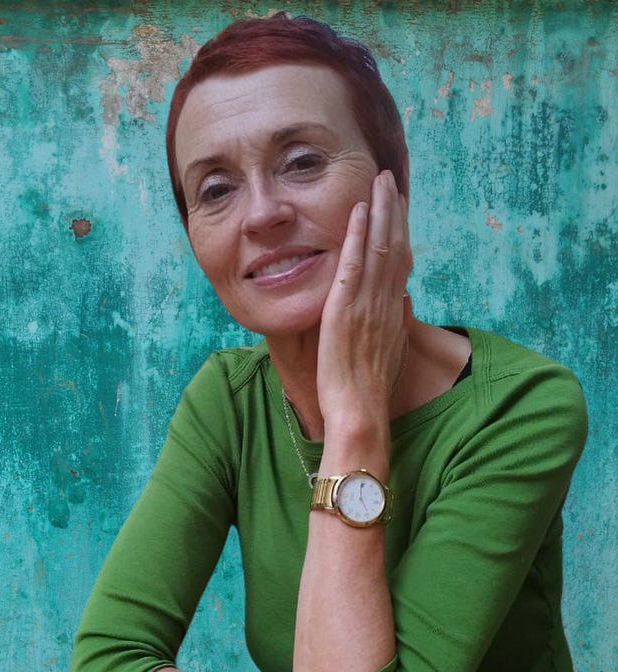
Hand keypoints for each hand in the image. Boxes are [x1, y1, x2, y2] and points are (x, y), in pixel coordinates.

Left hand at [317, 170, 411, 450]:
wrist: (360, 413)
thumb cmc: (369, 389)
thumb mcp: (388, 352)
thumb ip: (395, 322)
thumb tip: (402, 300)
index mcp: (393, 311)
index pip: (400, 262)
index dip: (401, 231)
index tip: (399, 206)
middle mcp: (386, 302)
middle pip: (396, 247)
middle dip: (393, 211)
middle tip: (390, 180)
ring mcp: (368, 305)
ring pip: (380, 249)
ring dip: (380, 212)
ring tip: (378, 181)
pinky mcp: (346, 311)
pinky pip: (355, 266)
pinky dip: (358, 236)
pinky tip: (357, 211)